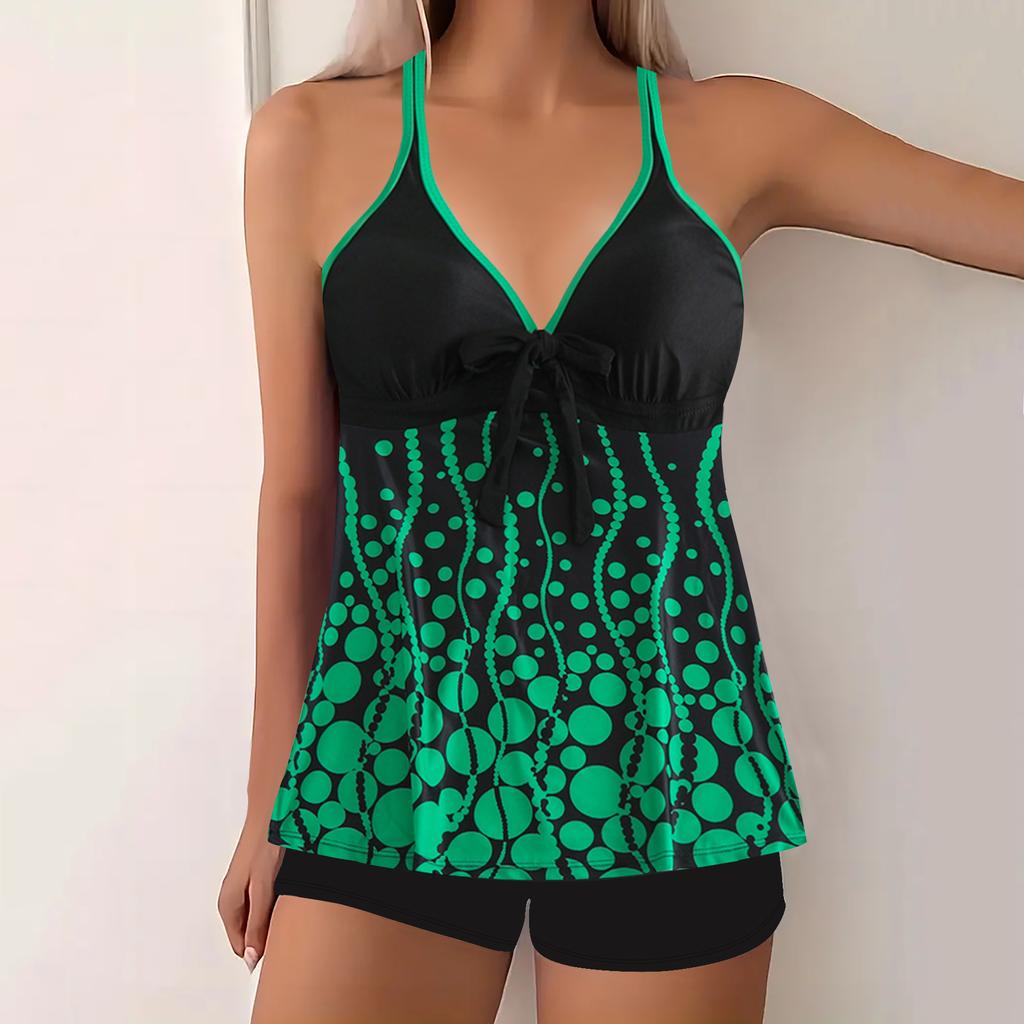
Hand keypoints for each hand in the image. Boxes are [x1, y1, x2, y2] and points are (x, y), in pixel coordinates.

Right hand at [218, 822, 284, 972]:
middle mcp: (234, 899)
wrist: (274, 808)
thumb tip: (251, 958)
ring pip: (260, 917)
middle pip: (251, 934)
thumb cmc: (268, 843)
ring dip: (276, 917)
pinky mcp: (258, 878)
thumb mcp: (264, 886)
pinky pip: (267, 903)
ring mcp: (245, 888)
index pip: (243, 948)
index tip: (282, 948)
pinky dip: (279, 903)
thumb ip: (258, 922)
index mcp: (229, 906)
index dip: (263, 952)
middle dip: (270, 935)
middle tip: (292, 925)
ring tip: (294, 906)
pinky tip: (294, 894)